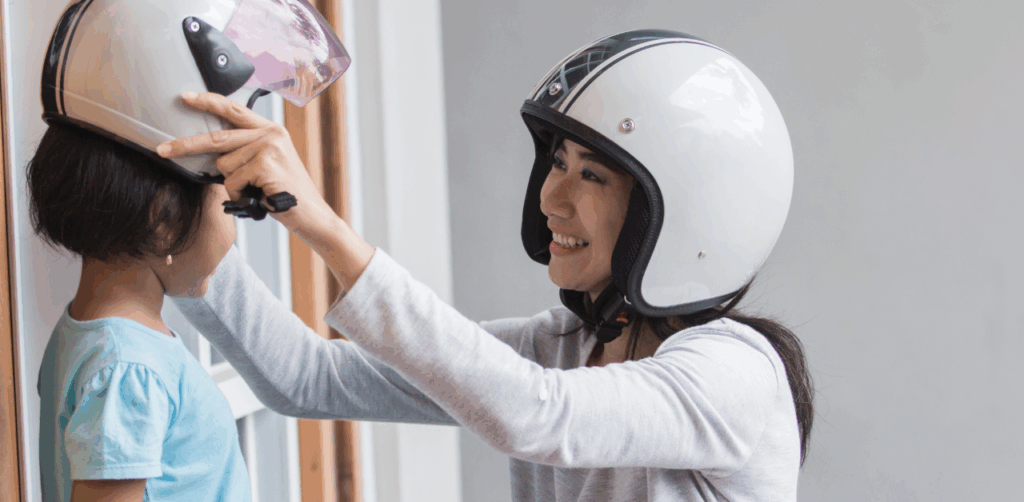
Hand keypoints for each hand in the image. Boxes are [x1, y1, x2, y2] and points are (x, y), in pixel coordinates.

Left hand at [155, 91, 335, 234]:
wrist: (311, 214)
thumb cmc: (284, 192)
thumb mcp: (267, 164)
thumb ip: (244, 152)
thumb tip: (211, 152)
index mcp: (270, 129)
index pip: (233, 109)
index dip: (207, 101)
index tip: (185, 97)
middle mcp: (270, 134)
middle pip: (217, 136)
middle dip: (185, 145)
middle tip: (162, 150)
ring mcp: (269, 147)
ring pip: (224, 164)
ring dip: (232, 183)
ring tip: (254, 190)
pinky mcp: (266, 164)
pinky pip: (233, 180)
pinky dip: (239, 193)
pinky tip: (258, 195)